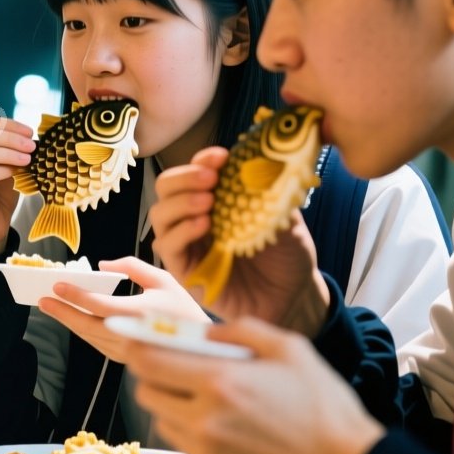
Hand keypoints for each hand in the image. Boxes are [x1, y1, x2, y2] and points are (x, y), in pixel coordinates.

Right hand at [0, 116, 34, 255]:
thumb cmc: (0, 192)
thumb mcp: (5, 163)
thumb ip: (9, 146)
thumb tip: (27, 132)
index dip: (8, 124)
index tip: (29, 132)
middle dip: (11, 138)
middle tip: (31, 146)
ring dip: (10, 153)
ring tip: (28, 159)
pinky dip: (5, 169)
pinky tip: (18, 173)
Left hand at [37, 257, 212, 364]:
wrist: (206, 348)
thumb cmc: (184, 309)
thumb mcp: (163, 279)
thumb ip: (132, 267)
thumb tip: (102, 266)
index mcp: (141, 314)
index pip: (99, 306)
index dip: (75, 296)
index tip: (58, 286)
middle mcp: (132, 336)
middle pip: (88, 325)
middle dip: (63, 312)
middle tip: (43, 300)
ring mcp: (129, 352)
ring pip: (91, 337)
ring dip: (70, 323)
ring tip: (52, 308)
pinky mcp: (128, 360)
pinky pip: (99, 345)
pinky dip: (84, 332)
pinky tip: (73, 321)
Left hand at [124, 318, 382, 453]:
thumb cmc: (324, 407)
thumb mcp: (290, 348)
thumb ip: (241, 330)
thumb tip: (204, 331)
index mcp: (221, 382)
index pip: (149, 361)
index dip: (138, 345)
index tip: (138, 338)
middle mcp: (205, 420)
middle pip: (146, 392)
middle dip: (155, 375)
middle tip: (179, 367)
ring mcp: (206, 452)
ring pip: (161, 420)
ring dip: (173, 405)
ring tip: (209, 399)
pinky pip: (183, 446)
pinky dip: (192, 433)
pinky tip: (225, 426)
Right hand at [149, 147, 329, 335]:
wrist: (292, 297)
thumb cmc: (287, 256)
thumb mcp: (285, 217)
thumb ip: (270, 193)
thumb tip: (261, 164)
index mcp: (216, 198)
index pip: (195, 170)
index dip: (203, 160)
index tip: (222, 157)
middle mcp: (194, 217)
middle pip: (166, 187)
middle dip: (184, 177)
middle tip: (210, 179)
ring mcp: (186, 243)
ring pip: (160, 213)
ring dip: (181, 202)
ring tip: (207, 201)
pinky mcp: (184, 270)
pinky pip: (168, 246)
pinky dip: (181, 231)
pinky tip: (204, 225)